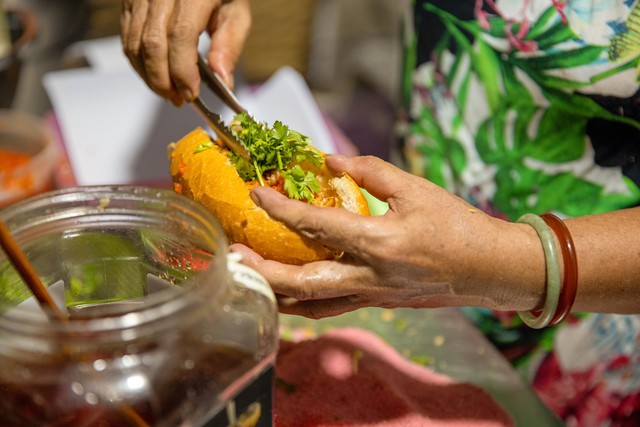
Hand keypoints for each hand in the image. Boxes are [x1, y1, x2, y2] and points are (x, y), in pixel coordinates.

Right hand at [121, 0, 250, 104]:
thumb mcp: (236, 11)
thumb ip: (229, 46)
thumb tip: (223, 80)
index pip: (180, 35)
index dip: (183, 70)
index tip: (191, 93)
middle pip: (152, 44)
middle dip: (164, 80)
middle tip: (179, 99)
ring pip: (134, 44)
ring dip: (149, 76)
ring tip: (169, 91)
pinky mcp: (129, 1)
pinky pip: (127, 38)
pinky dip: (139, 64)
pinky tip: (156, 75)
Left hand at [231, 155, 544, 318]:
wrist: (490, 270)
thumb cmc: (457, 225)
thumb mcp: (415, 188)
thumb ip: (369, 171)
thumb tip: (329, 158)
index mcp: (379, 242)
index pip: (316, 225)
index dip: (281, 208)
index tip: (256, 193)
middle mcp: (369, 275)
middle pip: (303, 282)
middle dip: (263, 272)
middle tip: (235, 256)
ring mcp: (372, 296)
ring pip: (312, 305)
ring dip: (277, 294)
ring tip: (250, 278)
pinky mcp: (377, 304)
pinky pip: (331, 309)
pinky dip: (303, 304)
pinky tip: (288, 293)